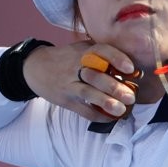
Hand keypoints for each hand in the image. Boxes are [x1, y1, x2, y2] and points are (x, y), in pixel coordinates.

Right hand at [22, 42, 137, 120]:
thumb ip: (102, 54)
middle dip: (114, 87)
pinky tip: (111, 118)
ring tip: (122, 110)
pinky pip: (83, 110)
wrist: (35, 67)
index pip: (101, 51)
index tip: (130, 68)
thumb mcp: (82, 48)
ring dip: (106, 103)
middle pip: (95, 76)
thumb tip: (132, 67)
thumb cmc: (67, 58)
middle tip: (131, 96)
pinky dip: (98, 116)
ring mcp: (69, 85)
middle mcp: (75, 67)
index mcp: (83, 52)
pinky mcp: (66, 101)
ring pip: (88, 94)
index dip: (116, 58)